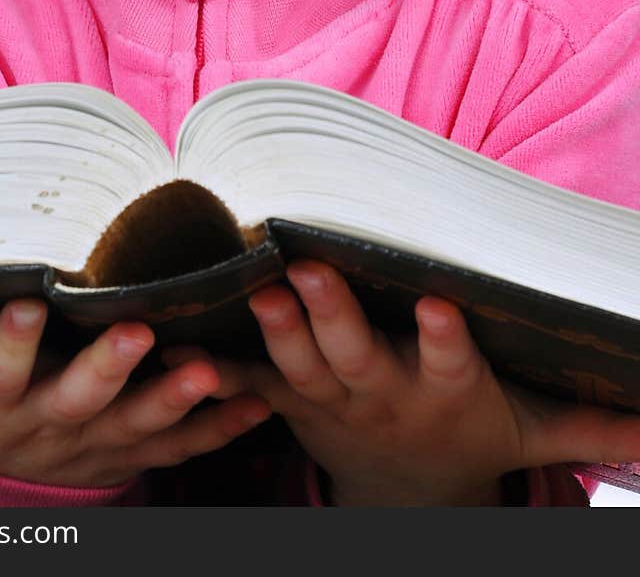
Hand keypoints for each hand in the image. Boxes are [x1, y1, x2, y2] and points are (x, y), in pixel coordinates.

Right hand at [0, 298, 270, 488]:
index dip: (5, 344)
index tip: (19, 304)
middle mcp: (46, 425)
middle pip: (76, 399)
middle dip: (107, 370)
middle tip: (137, 332)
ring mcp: (95, 443)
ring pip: (138, 424)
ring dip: (175, 399)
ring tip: (210, 369)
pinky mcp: (132, 451)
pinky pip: (180, 444)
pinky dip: (219, 425)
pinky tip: (258, 397)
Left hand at [162, 261, 639, 505]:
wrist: (404, 491)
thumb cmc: (472, 435)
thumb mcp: (530, 430)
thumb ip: (587, 422)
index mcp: (442, 391)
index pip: (448, 362)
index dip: (442, 337)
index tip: (436, 301)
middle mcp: (382, 393)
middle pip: (355, 355)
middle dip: (332, 315)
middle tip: (309, 270)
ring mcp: (328, 399)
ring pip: (296, 362)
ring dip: (272, 327)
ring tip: (250, 283)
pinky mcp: (288, 400)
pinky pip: (247, 385)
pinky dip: (213, 366)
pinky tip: (176, 331)